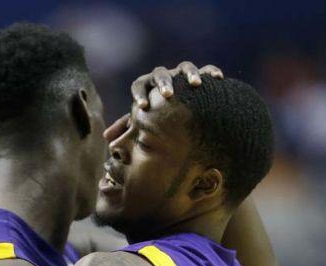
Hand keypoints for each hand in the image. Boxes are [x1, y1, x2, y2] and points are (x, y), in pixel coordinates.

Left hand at [104, 61, 223, 141]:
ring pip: (184, 66)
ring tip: (196, 84)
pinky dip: (210, 71)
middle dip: (164, 82)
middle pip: (160, 73)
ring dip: (189, 73)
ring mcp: (181, 75)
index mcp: (146, 87)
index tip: (142, 107)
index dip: (139, 94)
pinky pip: (206, 69)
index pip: (139, 85)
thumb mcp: (141, 124)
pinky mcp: (199, 76)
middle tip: (168, 95)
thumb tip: (107, 138)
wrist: (178, 116)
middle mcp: (163, 78)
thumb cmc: (156, 121)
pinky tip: (217, 78)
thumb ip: (127, 127)